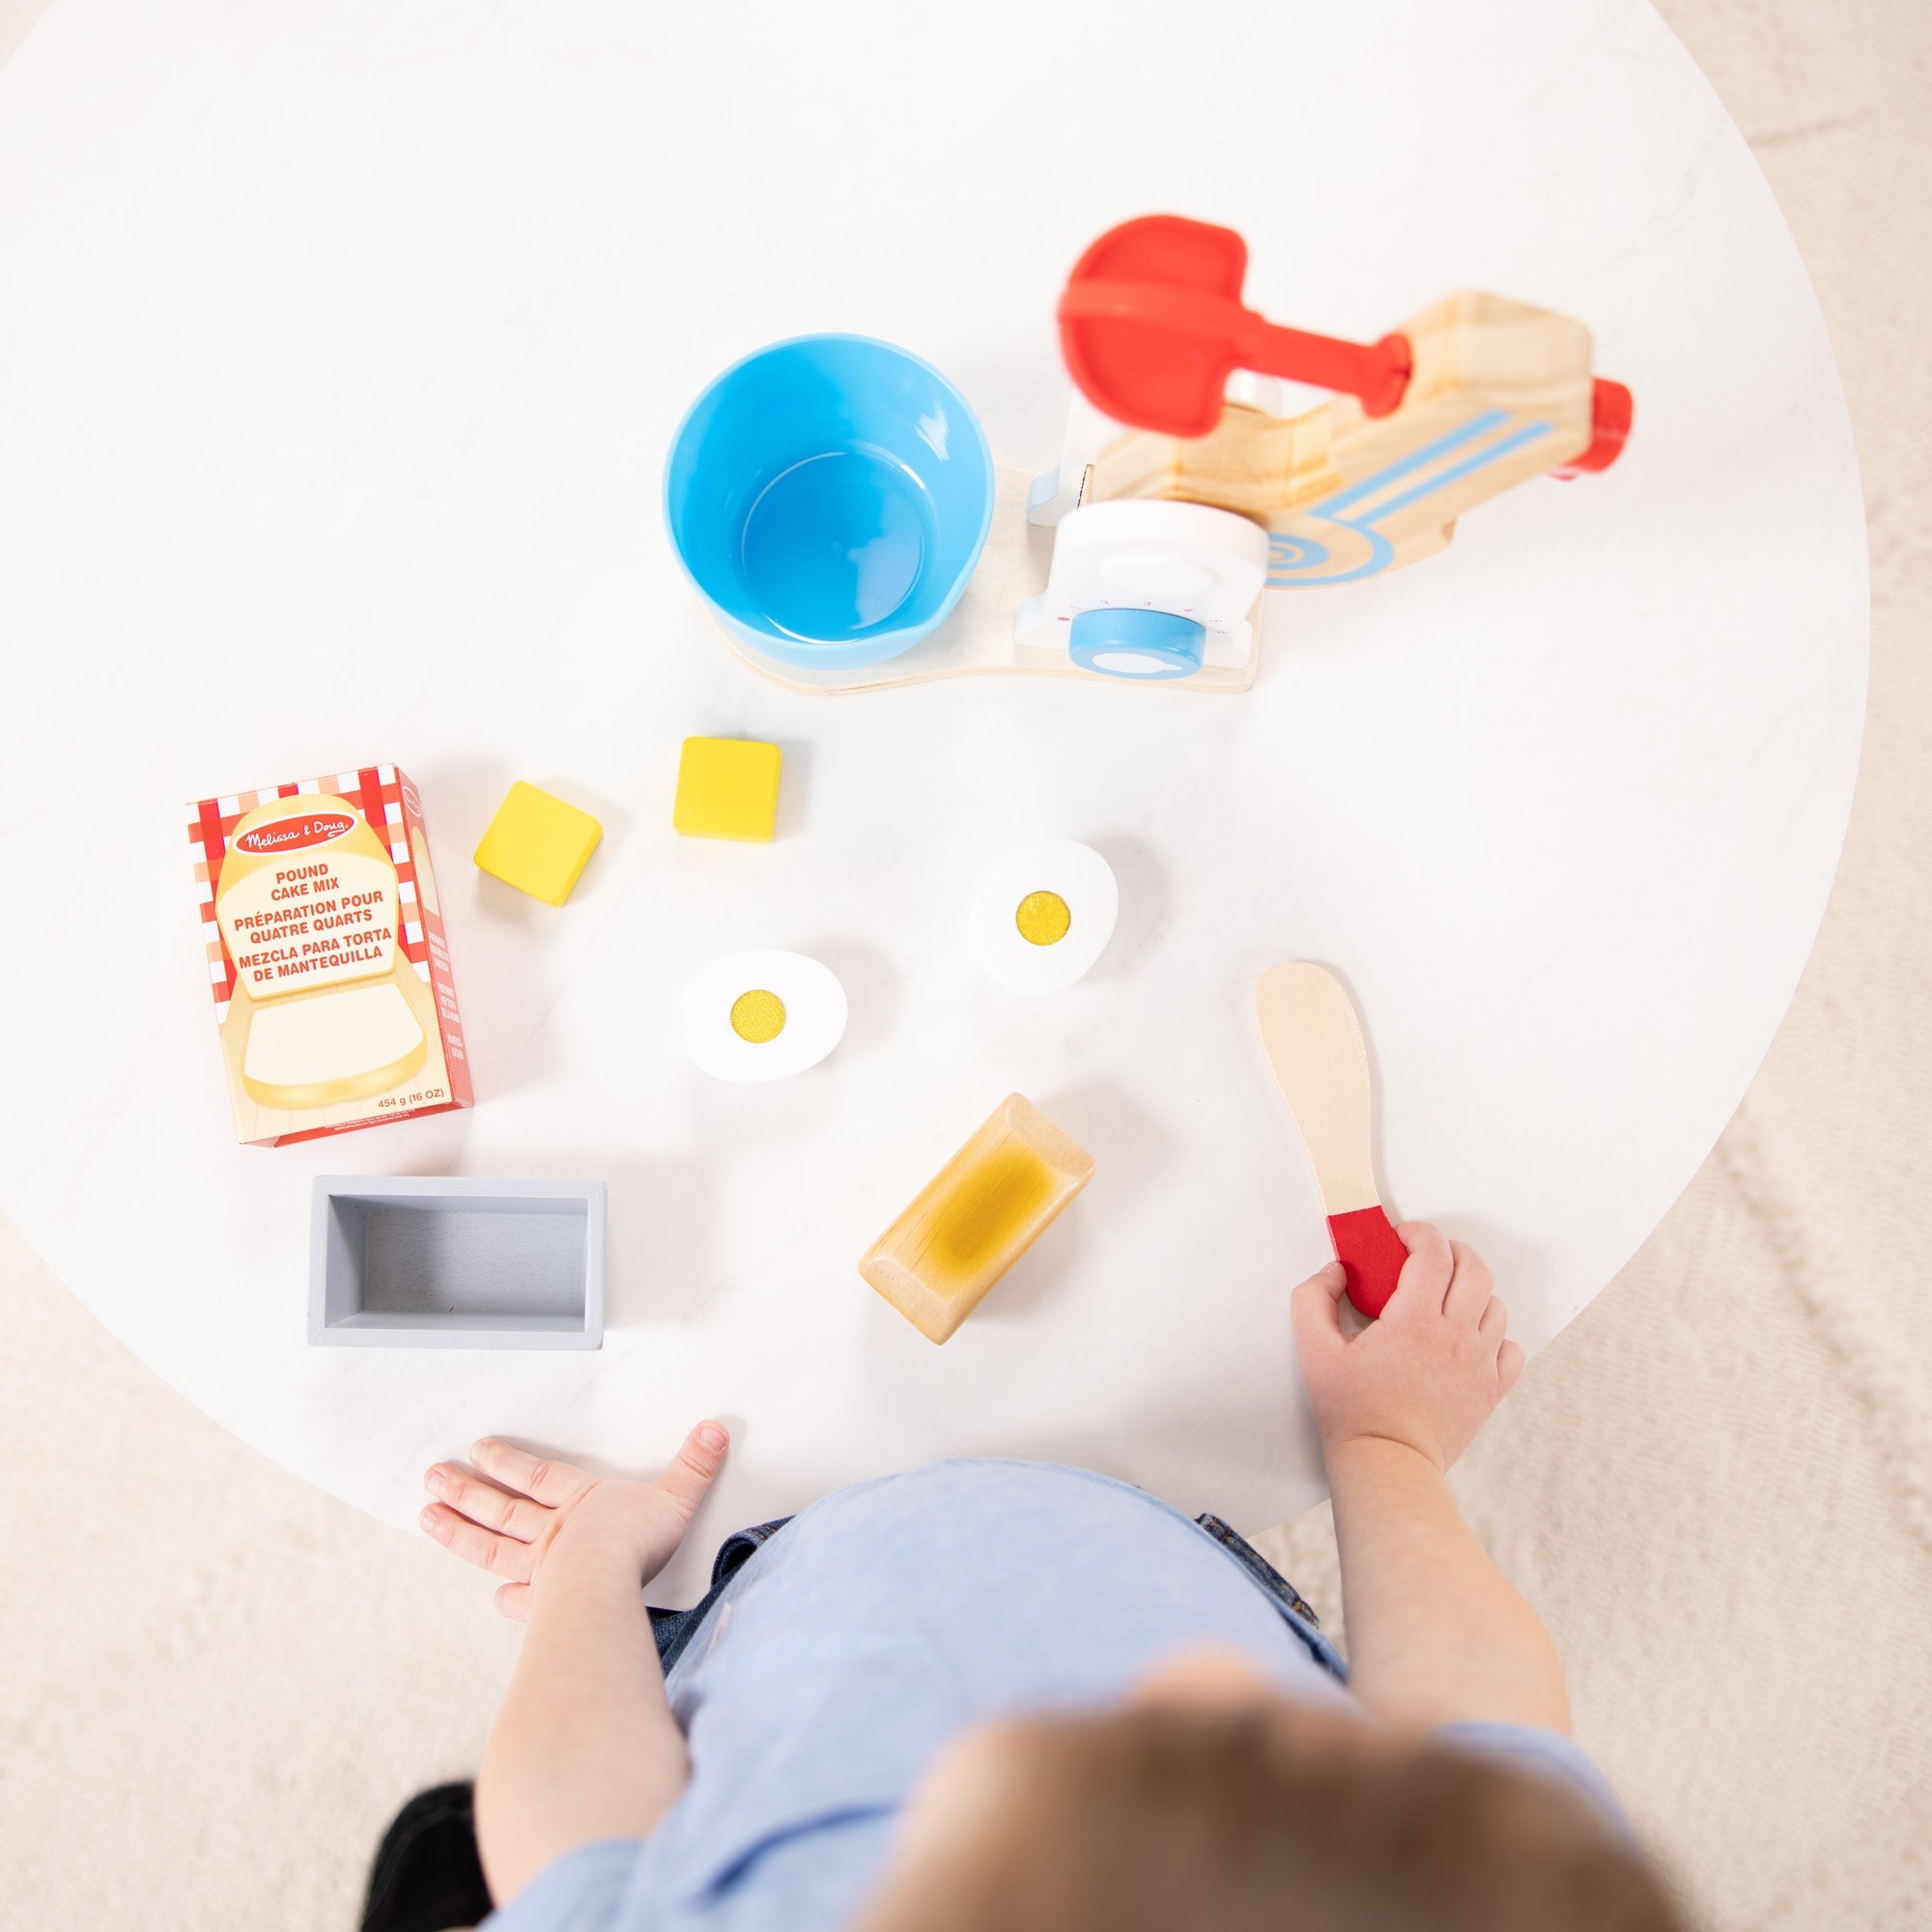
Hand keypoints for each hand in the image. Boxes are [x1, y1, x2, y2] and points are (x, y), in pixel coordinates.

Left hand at [421, 1421, 728, 1620]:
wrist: (608, 1586)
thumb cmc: (636, 1544)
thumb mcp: (674, 1496)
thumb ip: (694, 1466)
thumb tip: (714, 1432)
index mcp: (580, 1502)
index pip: (537, 1475)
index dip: (508, 1462)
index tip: (479, 1450)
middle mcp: (554, 1533)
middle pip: (502, 1507)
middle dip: (467, 1491)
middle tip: (434, 1477)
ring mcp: (543, 1570)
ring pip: (491, 1546)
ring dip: (459, 1531)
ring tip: (428, 1517)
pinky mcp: (544, 1604)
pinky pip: (519, 1599)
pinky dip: (507, 1599)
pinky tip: (495, 1599)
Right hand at [1291, 1223, 1522, 1471]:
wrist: (1387, 1463)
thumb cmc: (1351, 1411)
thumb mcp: (1313, 1350)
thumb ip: (1314, 1298)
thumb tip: (1336, 1271)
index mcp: (1414, 1320)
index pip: (1433, 1253)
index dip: (1420, 1233)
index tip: (1402, 1237)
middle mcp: (1455, 1335)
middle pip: (1475, 1269)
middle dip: (1451, 1251)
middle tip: (1427, 1258)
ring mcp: (1479, 1363)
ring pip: (1495, 1305)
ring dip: (1472, 1290)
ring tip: (1445, 1298)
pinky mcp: (1490, 1390)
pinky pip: (1511, 1348)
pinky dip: (1495, 1335)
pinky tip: (1468, 1339)